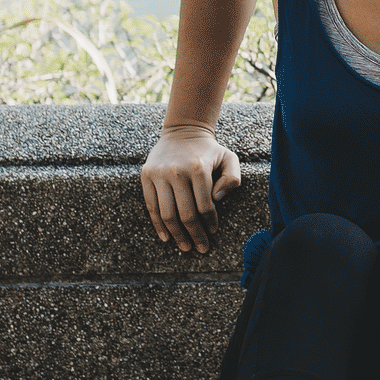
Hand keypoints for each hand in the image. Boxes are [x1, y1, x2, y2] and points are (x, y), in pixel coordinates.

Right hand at [139, 124, 240, 254]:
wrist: (182, 131)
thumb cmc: (208, 151)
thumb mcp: (229, 158)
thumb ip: (232, 178)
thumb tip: (216, 200)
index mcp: (198, 168)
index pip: (204, 206)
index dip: (209, 223)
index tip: (213, 233)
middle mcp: (177, 172)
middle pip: (185, 214)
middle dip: (195, 235)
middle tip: (201, 248)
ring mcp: (159, 174)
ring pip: (167, 214)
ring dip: (177, 235)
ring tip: (185, 247)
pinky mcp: (146, 176)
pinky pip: (151, 206)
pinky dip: (158, 225)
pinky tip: (166, 237)